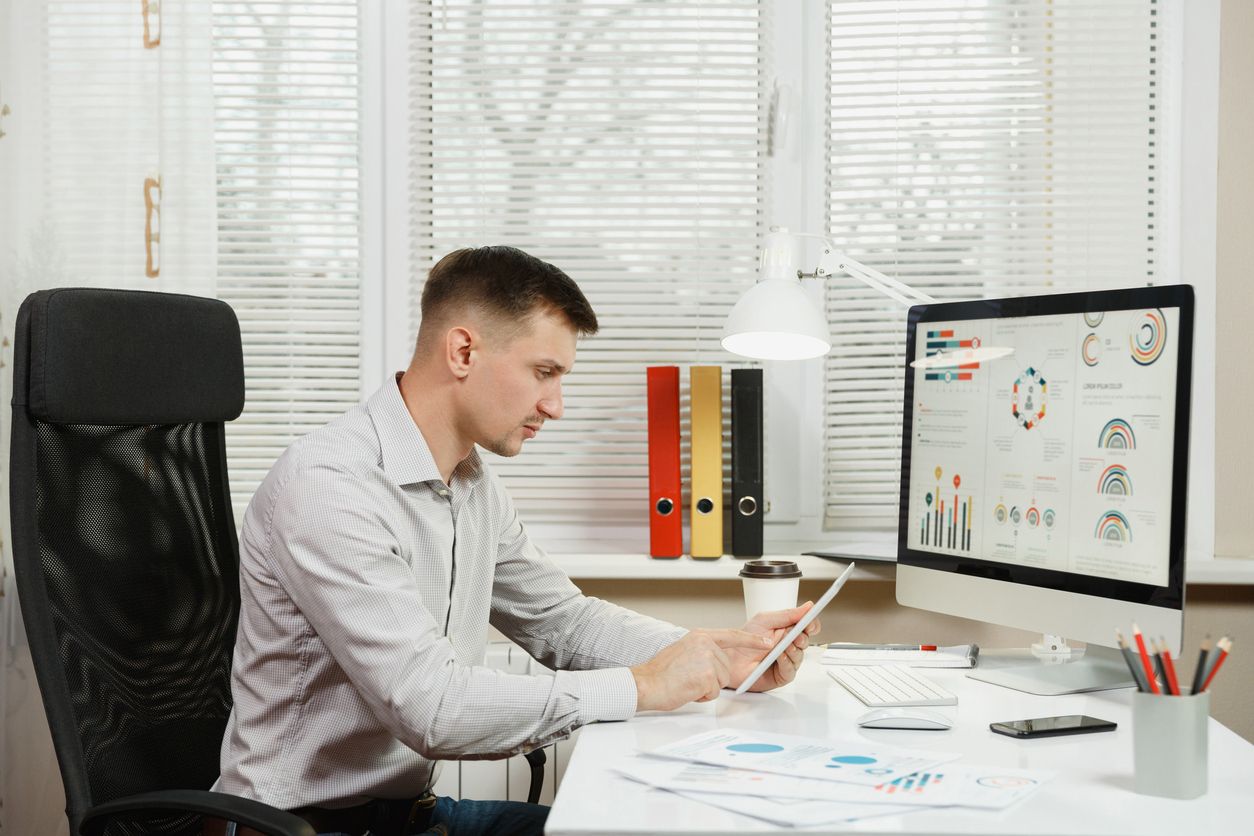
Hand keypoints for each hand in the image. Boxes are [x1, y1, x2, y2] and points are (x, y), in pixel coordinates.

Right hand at [631, 629, 772, 711]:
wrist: (646, 684)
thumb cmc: (661, 672)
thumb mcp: (684, 650)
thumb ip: (702, 650)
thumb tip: (715, 659)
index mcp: (700, 635)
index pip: (733, 635)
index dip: (752, 640)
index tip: (767, 642)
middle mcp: (705, 643)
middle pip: (727, 666)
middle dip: (713, 677)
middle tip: (691, 677)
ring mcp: (707, 658)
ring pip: (722, 680)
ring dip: (707, 687)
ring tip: (688, 682)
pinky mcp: (707, 675)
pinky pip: (714, 692)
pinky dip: (702, 696)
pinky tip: (688, 689)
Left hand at [728, 603, 820, 692]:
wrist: (730, 658)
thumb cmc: (744, 639)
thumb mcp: (765, 620)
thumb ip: (787, 615)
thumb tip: (807, 607)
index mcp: (786, 630)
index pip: (806, 627)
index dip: (811, 625)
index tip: (810, 623)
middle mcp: (788, 645)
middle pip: (806, 641)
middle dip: (802, 638)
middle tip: (796, 636)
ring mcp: (786, 660)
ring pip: (800, 656)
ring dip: (793, 650)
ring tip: (784, 646)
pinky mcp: (782, 675)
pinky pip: (791, 670)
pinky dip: (787, 663)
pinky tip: (780, 657)